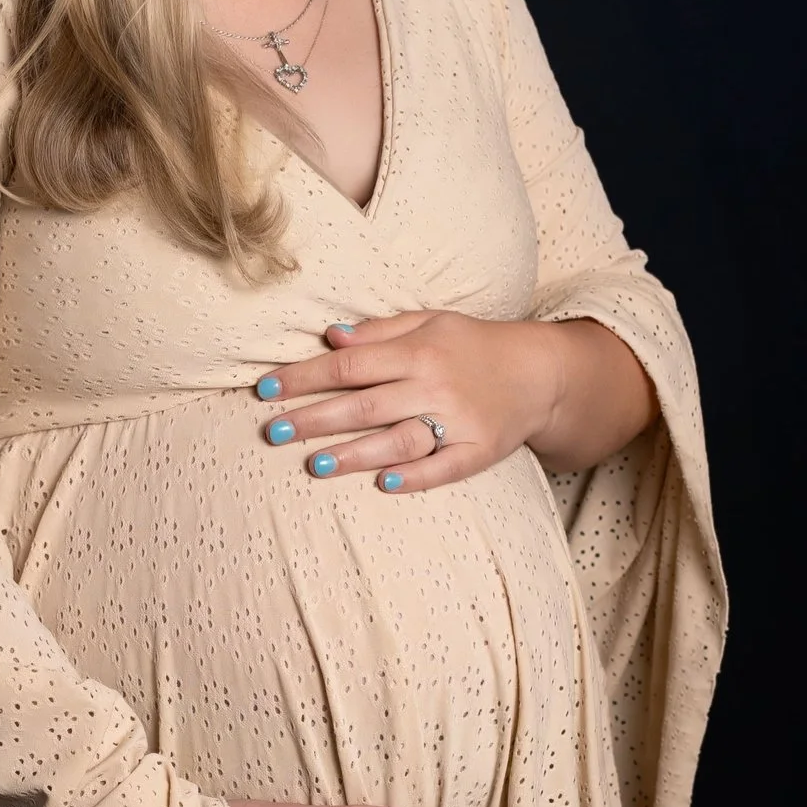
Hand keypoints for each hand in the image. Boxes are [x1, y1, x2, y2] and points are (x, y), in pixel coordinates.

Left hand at [250, 307, 656, 488]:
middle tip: (272, 433)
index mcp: (418, 351)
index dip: (304, 377)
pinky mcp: (479, 452)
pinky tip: (384, 483)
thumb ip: (381, 332)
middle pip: (365, 405)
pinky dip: (416, 476)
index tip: (265, 390)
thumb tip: (331, 338)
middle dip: (315, 419)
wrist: (541, 372)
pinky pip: (444, 467)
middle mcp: (434, 385)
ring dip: (356, 453)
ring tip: (315, 464)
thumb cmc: (474, 346)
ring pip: (398, 439)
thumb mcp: (431, 323)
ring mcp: (458, 421)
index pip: (349, 366)